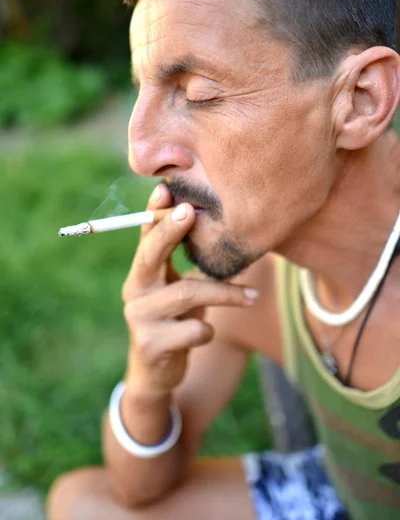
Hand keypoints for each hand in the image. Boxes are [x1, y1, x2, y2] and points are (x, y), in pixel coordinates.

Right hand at [122, 183, 258, 395]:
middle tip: (189, 211)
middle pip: (151, 255)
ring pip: (187, 294)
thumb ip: (183, 264)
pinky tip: (208, 333)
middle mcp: (134, 290)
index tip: (165, 188)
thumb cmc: (174, 319)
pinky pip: (194, 330)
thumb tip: (216, 223)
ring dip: (224, 293)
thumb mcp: (176, 289)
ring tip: (252, 296)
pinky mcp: (152, 345)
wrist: (155, 372)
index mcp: (142, 273)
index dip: (153, 212)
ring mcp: (140, 318)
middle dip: (170, 231)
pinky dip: (208, 330)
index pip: (144, 236)